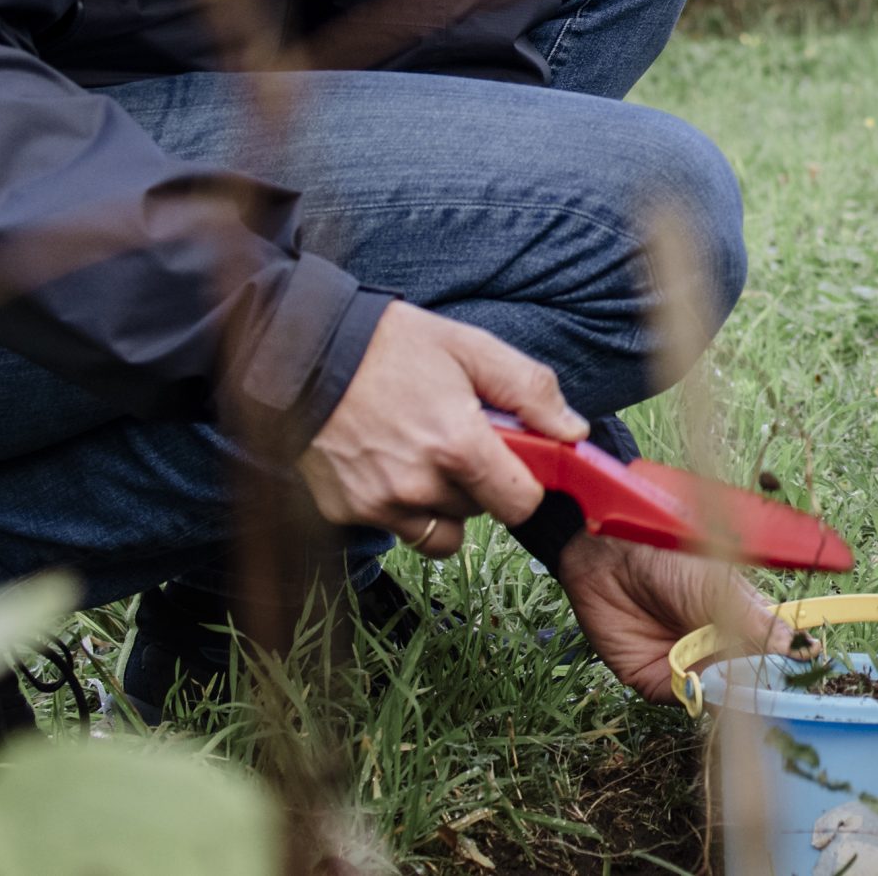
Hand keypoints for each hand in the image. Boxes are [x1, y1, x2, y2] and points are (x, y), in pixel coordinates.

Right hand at [296, 300, 586, 557]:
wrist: (304, 353)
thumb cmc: (393, 346)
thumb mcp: (472, 350)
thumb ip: (530, 391)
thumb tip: (573, 431)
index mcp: (457, 445)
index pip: (520, 504)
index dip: (526, 485)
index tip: (517, 462)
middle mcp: (417, 484)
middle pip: (480, 514)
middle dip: (482, 485)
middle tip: (460, 441)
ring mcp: (377, 504)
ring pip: (439, 531)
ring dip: (444, 504)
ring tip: (426, 454)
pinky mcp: (345, 511)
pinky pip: (396, 527)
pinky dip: (402, 507)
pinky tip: (390, 462)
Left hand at [556, 531, 789, 702]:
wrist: (608, 557)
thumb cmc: (671, 558)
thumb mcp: (721, 589)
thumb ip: (757, 624)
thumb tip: (804, 650)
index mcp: (743, 619)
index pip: (775, 650)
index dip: (790, 666)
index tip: (808, 678)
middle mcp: (719, 645)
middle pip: (750, 679)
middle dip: (763, 690)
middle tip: (779, 697)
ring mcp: (689, 664)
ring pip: (720, 694)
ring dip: (731, 698)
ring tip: (745, 694)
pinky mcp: (655, 679)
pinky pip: (683, 698)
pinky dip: (695, 697)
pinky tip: (706, 687)